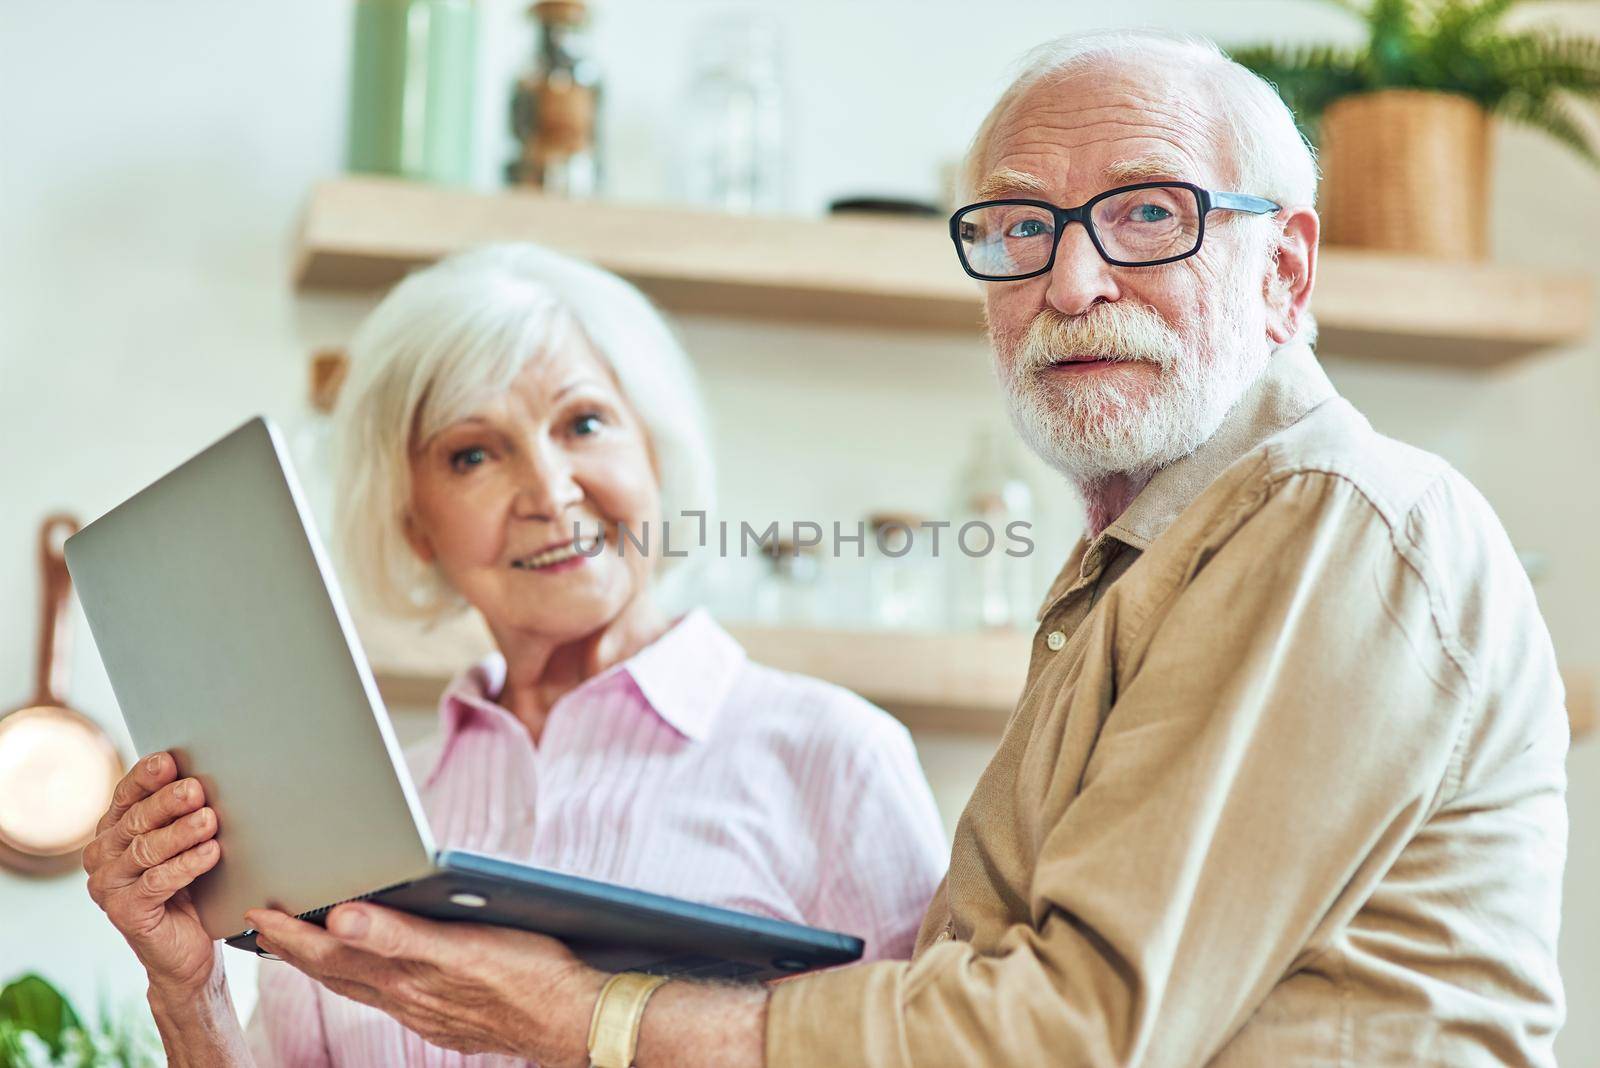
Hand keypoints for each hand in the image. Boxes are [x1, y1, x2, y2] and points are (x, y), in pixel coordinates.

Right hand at [83, 751, 222, 996]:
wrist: (187, 951)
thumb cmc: (190, 890)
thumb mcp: (184, 846)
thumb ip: (182, 815)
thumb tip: (204, 779)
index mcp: (113, 831)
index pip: (126, 796)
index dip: (146, 777)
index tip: (169, 761)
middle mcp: (102, 856)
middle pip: (136, 820)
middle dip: (168, 803)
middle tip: (196, 790)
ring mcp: (108, 886)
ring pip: (146, 850)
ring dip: (181, 833)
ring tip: (209, 820)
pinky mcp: (123, 912)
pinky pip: (156, 882)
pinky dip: (186, 865)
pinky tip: (210, 853)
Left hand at [248, 903, 606, 1067]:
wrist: (571, 1020)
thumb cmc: (528, 973)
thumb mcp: (463, 945)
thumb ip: (396, 933)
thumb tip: (340, 917)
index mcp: (404, 975)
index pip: (328, 952)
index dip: (288, 933)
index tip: (253, 911)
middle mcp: (406, 997)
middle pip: (335, 972)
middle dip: (294, 947)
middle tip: (260, 923)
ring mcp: (424, 1012)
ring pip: (360, 987)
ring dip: (325, 964)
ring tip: (300, 945)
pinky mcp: (443, 1020)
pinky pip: (388, 998)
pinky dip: (364, 980)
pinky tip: (371, 973)